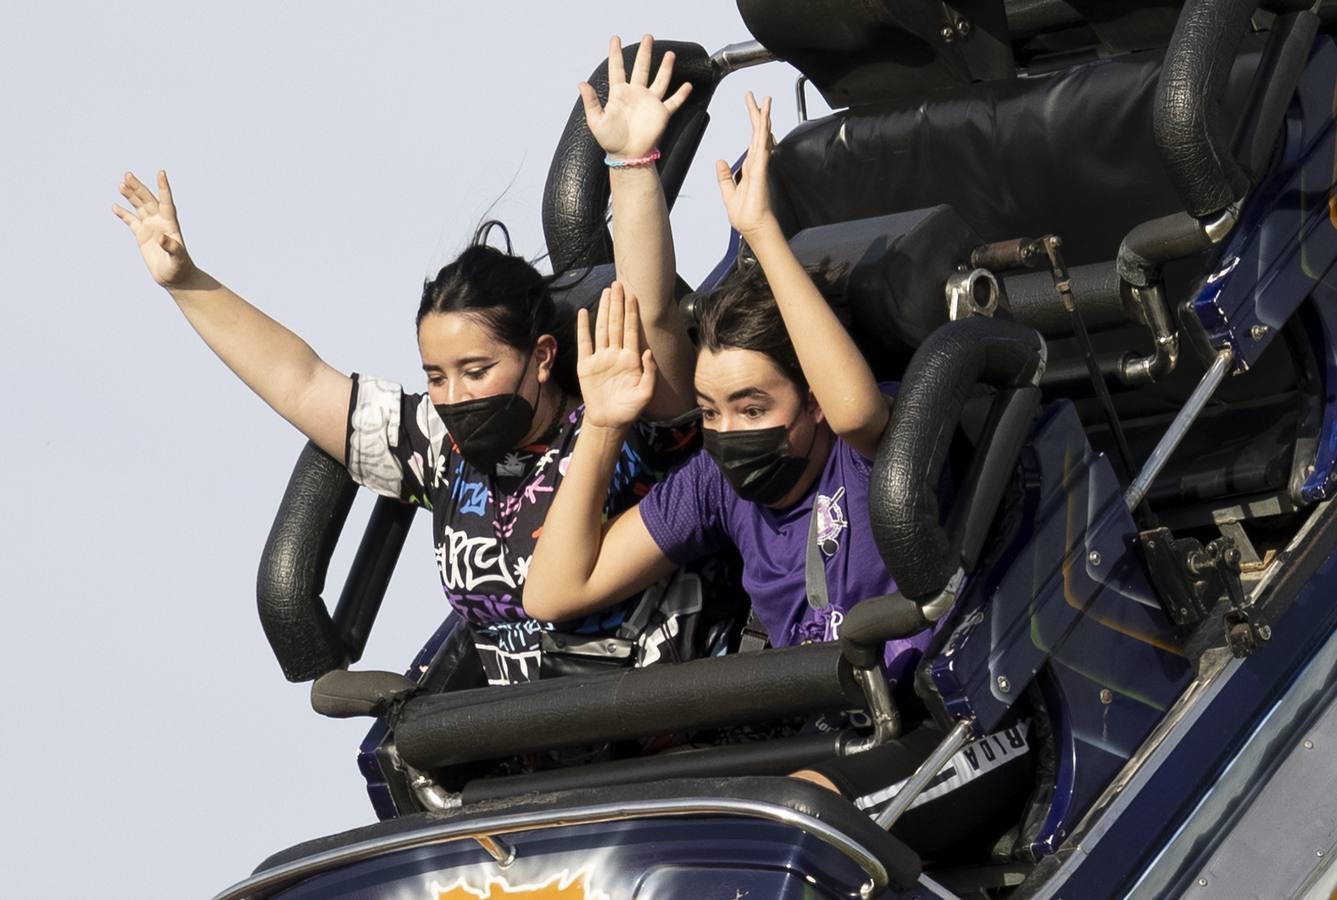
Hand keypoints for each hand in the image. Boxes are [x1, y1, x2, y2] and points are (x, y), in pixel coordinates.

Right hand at [113, 170, 197, 287]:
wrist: (175, 278)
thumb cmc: (179, 269)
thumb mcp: (177, 259)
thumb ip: (172, 248)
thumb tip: (162, 237)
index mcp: (170, 224)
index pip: (166, 202)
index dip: (163, 188)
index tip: (161, 172)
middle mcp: (160, 222)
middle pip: (148, 200)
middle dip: (138, 188)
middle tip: (127, 174)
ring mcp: (150, 227)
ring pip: (139, 207)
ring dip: (131, 195)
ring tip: (121, 184)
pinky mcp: (142, 235)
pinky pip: (131, 221)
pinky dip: (123, 213)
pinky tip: (115, 206)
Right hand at [577, 282, 657, 429]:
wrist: (609, 421)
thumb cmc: (629, 409)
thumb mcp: (645, 393)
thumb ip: (650, 373)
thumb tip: (648, 352)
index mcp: (631, 359)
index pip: (631, 330)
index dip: (632, 313)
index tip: (633, 295)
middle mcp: (615, 354)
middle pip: (616, 324)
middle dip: (618, 304)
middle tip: (619, 284)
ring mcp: (600, 358)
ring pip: (602, 329)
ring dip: (604, 310)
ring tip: (606, 292)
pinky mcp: (586, 365)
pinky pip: (584, 343)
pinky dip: (583, 328)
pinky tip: (584, 313)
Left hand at [580, 34, 692, 159]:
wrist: (628, 156)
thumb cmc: (610, 141)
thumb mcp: (596, 120)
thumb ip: (591, 101)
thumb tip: (581, 83)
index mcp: (619, 94)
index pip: (617, 68)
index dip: (615, 54)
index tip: (615, 39)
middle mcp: (636, 95)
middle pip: (641, 68)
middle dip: (644, 52)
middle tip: (647, 37)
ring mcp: (650, 103)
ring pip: (659, 80)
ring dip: (665, 67)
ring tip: (669, 53)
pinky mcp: (661, 114)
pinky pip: (673, 102)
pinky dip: (681, 94)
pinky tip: (687, 85)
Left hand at [715, 92, 777, 238]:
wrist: (752, 227)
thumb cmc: (745, 215)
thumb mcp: (728, 192)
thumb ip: (724, 176)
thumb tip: (720, 162)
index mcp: (750, 167)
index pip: (752, 139)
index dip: (753, 122)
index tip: (753, 107)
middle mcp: (757, 163)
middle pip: (758, 133)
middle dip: (758, 113)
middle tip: (758, 96)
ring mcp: (760, 166)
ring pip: (762, 136)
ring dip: (764, 118)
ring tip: (766, 101)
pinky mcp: (760, 171)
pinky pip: (762, 148)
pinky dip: (764, 134)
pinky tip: (765, 123)